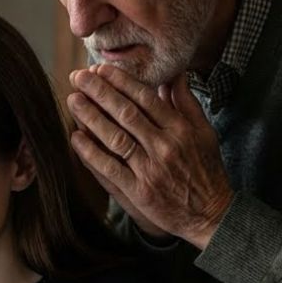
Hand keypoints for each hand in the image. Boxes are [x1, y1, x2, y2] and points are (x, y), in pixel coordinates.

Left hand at [67, 66, 232, 249]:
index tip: (101, 68)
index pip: (145, 98)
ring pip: (115, 138)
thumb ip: (186, 102)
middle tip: (78, 77)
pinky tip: (75, 137)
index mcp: (180, 129)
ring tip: (73, 100)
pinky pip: (109, 169)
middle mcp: (165, 147)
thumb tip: (175, 74)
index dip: (120, 82)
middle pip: (126, 114)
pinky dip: (91, 153)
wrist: (210, 214)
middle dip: (100, 92)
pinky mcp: (138, 192)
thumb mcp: (204, 132)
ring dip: (91, 117)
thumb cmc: (205, 169)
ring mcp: (150, 170)